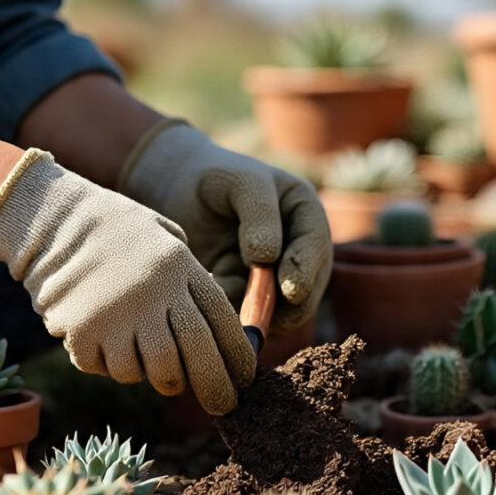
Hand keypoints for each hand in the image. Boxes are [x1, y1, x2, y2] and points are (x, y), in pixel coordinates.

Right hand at [0, 148, 255, 413]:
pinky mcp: (83, 334)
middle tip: (223, 406)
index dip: (239, 356)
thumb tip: (217, 336)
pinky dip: (109, 363)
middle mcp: (155, 294)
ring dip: (155, 374)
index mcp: (180, 267)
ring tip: (143, 353)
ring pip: (152, 373)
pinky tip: (103, 337)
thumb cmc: (115, 232)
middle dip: (215, 388)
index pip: (223, 322)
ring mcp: (118, 316)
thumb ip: (191, 280)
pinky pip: (108, 369)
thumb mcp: (166, 239)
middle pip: (195, 357)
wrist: (52, 220)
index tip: (245, 379)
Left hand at [119, 120, 331, 333]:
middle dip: (286, 307)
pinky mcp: (246, 292)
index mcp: (305, 215)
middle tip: (261, 316)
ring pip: (279, 310)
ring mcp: (273, 274)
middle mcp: (297, 249)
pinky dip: (235, 317)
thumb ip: (259, 213)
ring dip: (256, 315)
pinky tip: (212, 309)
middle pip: (306, 289)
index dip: (306, 271)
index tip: (290, 289)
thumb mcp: (240, 182)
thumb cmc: (216, 177)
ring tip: (228, 309)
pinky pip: (249, 314)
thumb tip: (267, 258)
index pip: (315, 247)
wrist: (180, 189)